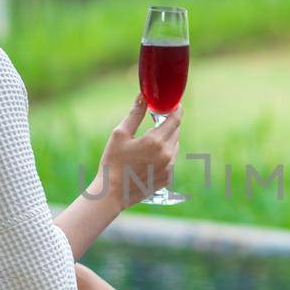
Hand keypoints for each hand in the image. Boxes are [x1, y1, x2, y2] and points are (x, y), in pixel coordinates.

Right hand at [93, 95, 180, 209]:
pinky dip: (164, 156)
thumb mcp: (120, 134)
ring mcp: (169, 168)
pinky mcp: (167, 178)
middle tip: (157, 123)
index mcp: (155, 141)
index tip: (176, 105)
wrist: (112, 193)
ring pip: (174, 146)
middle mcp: (166, 154)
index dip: (177, 110)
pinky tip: (149, 159)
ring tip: (150, 143)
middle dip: (169, 125)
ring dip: (167, 140)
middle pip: (175, 132)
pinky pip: (171, 161)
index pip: (175, 120)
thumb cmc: (113, 162)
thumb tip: (143, 96)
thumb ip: (135, 114)